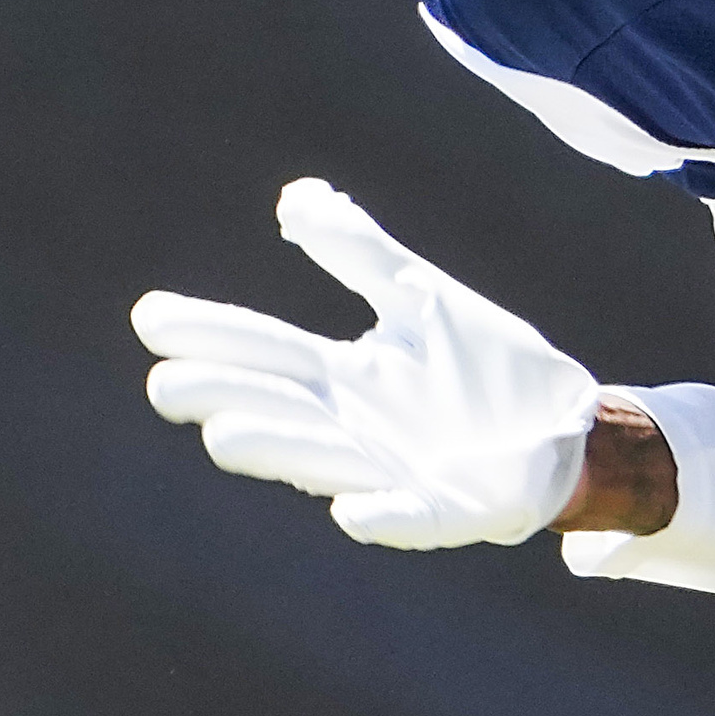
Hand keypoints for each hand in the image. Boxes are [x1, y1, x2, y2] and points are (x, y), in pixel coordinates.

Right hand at [135, 179, 600, 548]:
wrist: (562, 431)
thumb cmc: (484, 369)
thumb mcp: (424, 300)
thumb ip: (359, 254)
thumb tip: (292, 196)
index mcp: (343, 376)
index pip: (265, 348)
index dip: (212, 332)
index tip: (152, 314)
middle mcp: (350, 426)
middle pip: (276, 406)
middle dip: (226, 395)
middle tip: (168, 383)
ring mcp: (390, 472)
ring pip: (323, 462)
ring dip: (281, 448)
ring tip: (226, 430)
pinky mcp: (439, 512)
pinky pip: (403, 519)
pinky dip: (379, 515)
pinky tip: (352, 510)